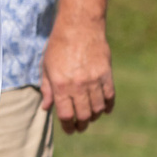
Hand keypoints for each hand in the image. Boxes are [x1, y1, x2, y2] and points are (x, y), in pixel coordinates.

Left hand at [39, 15, 115, 134]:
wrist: (79, 27)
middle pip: (83, 115)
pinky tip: (104, 109)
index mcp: (61, 85)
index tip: (69, 129)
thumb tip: (46, 108)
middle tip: (80, 127)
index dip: (68, 126)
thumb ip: (47, 89)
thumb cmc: (58, 46)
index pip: (66, 115)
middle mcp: (78, 86)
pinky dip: (108, 106)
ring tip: (90, 117)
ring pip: (98, 108)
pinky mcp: (107, 74)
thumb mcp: (46, 67)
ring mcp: (94, 81)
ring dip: (94, 116)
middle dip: (81, 124)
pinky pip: (110, 96)